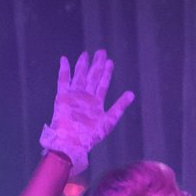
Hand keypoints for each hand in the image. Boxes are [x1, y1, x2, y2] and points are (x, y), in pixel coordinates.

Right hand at [40, 50, 135, 176]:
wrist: (72, 143)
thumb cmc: (90, 136)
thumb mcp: (109, 121)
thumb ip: (119, 107)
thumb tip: (132, 93)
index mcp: (95, 103)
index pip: (102, 84)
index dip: (106, 73)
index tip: (110, 61)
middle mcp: (85, 97)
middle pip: (92, 77)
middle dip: (96, 65)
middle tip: (101, 51)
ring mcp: (74, 96)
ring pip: (79, 76)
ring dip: (83, 65)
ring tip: (87, 54)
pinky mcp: (63, 97)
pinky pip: (63, 80)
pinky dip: (64, 70)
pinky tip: (65, 59)